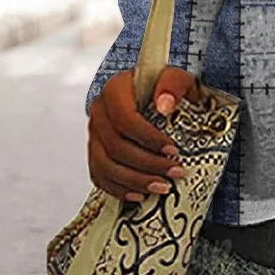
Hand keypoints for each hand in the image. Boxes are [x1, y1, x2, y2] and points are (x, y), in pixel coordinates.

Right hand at [87, 66, 198, 202]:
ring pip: (105, 165)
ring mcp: (95, 133)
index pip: (125, 119)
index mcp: (115, 89)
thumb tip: (163, 105)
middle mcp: (99, 111)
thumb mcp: (180, 80)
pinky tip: (140, 194)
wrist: (162, 98)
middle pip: (115, 147)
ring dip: (135, 181)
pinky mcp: (96, 151)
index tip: (173, 151)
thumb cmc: (170, 89)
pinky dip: (119, 189)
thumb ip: (173, 85)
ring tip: (163, 187)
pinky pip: (99, 176)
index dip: (148, 139)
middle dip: (148, 165)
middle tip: (175, 173)